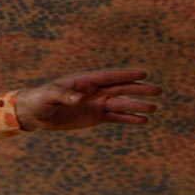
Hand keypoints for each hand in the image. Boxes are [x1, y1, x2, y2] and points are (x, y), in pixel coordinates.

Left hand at [15, 68, 160, 131]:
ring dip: (137, 106)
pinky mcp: (97, 117)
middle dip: (139, 89)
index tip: (144, 73)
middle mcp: (95, 91)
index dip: (126, 75)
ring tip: (154, 108)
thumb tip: (79, 98)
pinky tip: (144, 121)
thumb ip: (64, 95)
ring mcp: (98, 104)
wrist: (36, 114)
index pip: (109, 77)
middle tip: (158, 91)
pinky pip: (116, 117)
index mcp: (85, 81)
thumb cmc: (41, 100)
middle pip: (121, 89)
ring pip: (121, 104)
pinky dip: (129, 119)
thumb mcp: (49, 96)